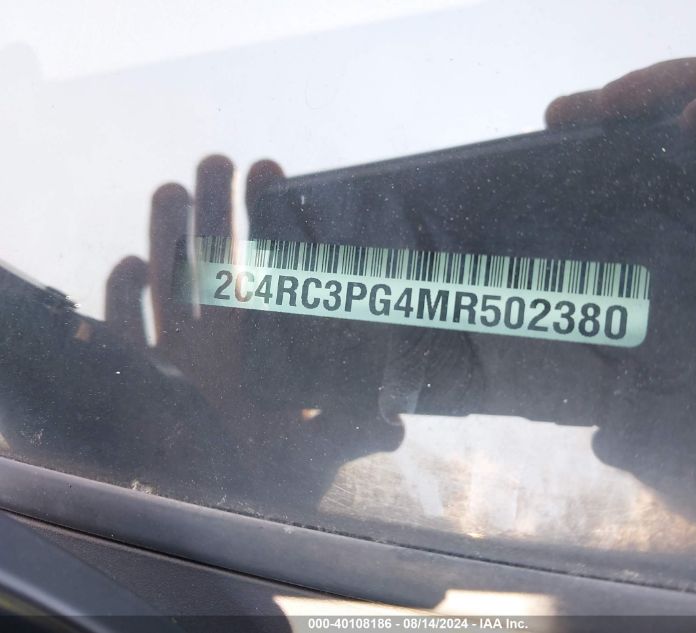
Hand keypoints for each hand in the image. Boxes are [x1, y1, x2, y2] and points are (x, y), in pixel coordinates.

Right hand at [104, 156, 402, 514]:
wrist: (220, 523)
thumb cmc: (274, 480)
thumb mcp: (319, 451)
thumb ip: (354, 432)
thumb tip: (399, 426)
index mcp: (266, 341)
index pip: (267, 266)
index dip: (269, 219)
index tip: (273, 172)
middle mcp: (221, 340)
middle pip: (213, 260)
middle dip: (216, 209)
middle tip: (219, 160)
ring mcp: (176, 354)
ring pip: (168, 282)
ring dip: (168, 237)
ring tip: (173, 187)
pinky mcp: (137, 377)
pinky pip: (122, 332)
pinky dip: (122, 301)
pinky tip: (129, 266)